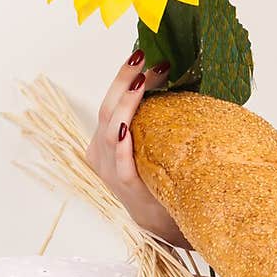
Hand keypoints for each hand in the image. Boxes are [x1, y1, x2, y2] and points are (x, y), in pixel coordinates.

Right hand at [84, 50, 185, 242]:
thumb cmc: (157, 176)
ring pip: (111, 130)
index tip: (144, 55)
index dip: (125, 77)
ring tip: (142, 80)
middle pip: (107, 109)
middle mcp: (100, 152)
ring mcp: (109, 169)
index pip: (111, 101)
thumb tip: (176, 77)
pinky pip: (120, 163)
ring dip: (127, 103)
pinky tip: (127, 130)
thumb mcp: (149, 143)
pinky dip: (122, 145)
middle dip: (125, 80)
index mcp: (104, 140)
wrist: (163, 220)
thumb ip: (152, 118)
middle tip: (144, 58)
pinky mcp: (125, 186)